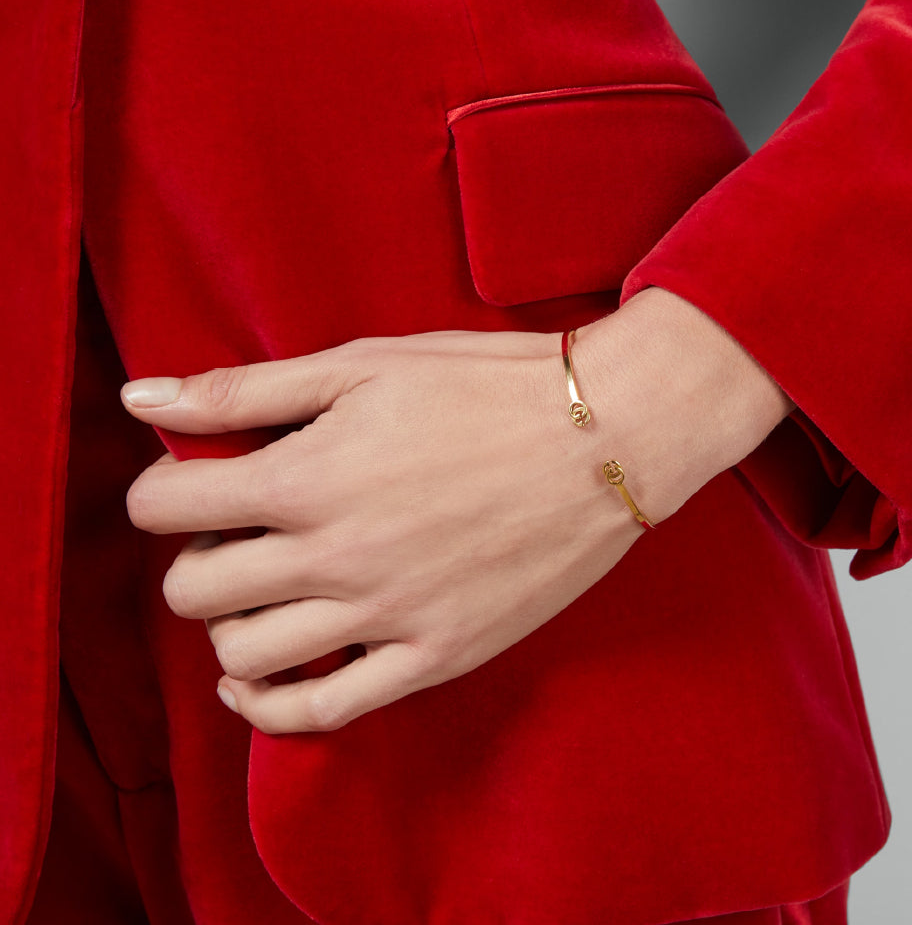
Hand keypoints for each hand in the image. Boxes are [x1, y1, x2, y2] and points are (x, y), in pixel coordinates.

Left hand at [122, 288, 792, 733]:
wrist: (610, 437)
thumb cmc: (490, 387)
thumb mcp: (364, 365)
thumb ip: (246, 390)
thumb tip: (139, 396)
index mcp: (307, 478)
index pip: (162, 507)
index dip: (162, 489)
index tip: (192, 478)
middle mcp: (333, 558)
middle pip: (192, 587)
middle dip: (195, 553)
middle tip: (239, 527)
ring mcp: (386, 617)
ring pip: (243, 655)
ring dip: (231, 620)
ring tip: (266, 585)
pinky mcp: (434, 656)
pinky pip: (323, 710)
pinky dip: (270, 705)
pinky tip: (260, 678)